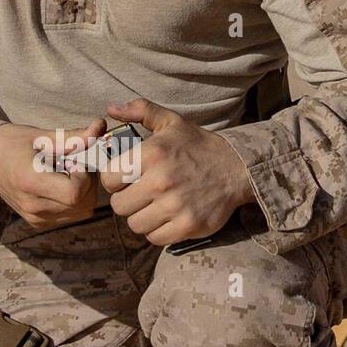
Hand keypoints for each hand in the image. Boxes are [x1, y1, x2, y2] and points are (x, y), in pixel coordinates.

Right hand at [0, 116, 106, 227]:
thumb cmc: (13, 143)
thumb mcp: (43, 137)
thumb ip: (75, 137)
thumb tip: (100, 125)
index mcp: (31, 181)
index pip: (75, 193)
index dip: (84, 177)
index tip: (75, 162)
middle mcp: (33, 205)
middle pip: (83, 204)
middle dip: (88, 183)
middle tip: (74, 165)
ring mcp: (35, 217)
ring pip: (81, 212)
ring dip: (83, 193)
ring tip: (66, 174)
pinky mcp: (37, 222)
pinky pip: (70, 216)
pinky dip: (73, 201)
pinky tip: (60, 185)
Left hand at [99, 98, 254, 246]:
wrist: (237, 168)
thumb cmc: (198, 146)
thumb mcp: (171, 122)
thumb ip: (140, 111)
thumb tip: (111, 108)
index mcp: (151, 154)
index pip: (108, 178)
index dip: (114, 179)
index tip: (125, 179)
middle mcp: (160, 181)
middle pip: (118, 205)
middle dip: (126, 200)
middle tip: (140, 194)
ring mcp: (175, 206)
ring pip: (134, 224)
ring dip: (141, 217)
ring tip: (153, 205)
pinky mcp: (188, 226)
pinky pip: (155, 238)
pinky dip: (157, 231)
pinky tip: (166, 217)